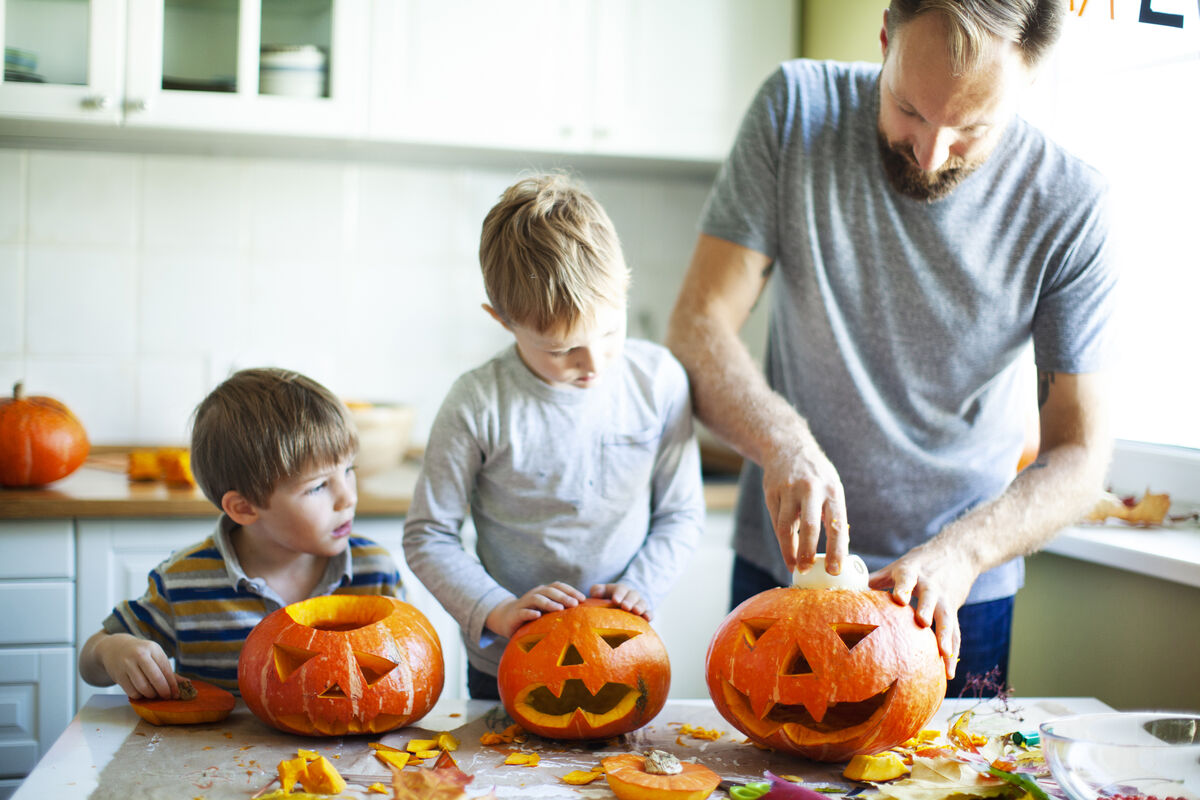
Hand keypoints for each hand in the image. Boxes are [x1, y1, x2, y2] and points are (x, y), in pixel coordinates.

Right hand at [95, 633, 178, 698]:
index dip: (172, 684)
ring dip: (151, 694)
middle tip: (166, 697)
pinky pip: (132, 691)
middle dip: (163, 691)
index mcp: (153, 648)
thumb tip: (186, 683)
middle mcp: (140, 654)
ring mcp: (127, 664)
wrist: (115, 648)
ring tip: (154, 694)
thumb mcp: (154, 655)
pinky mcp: (118, 675)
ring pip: (143, 687)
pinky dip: (139, 696)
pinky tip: (142, 693)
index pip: (166, 669)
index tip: (176, 693)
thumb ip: (168, 670)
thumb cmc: (140, 653)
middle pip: (156, 678)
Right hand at [486, 582, 586, 638]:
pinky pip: (523, 611)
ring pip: (537, 599)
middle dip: (564, 597)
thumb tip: (583, 615)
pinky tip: (537, 615)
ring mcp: (525, 603)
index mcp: (544, 592)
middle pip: (550, 591)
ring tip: (560, 609)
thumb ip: (560, 609)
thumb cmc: (532, 615)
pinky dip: (530, 612)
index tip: (583, 599)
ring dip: (549, 603)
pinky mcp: (516, 614)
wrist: (505, 618)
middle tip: (575, 604)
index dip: (571, 590)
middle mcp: (535, 594)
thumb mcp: (547, 611)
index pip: (559, 586)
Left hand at [590, 583, 650, 619]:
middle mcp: (631, 595)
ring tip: (636, 611)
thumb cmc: (605, 600)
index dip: (619, 594)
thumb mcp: (599, 593)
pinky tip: (647, 619)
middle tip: (625, 607)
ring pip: (642, 603)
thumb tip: (596, 594)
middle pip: (633, 595)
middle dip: (629, 600)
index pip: (621, 589)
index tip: (615, 600)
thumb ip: (596, 590)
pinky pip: (649, 613)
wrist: (616, 608)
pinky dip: (649, 615)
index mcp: (620, 590)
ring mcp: (639, 604)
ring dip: (640, 607)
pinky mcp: (645, 614)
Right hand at [760, 440, 848, 574]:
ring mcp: (788, 490)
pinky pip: (776, 520)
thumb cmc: (815, 474)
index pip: (836, 525)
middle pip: (809, 527)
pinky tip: (787, 548)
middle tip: (807, 571)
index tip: (835, 570)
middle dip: (808, 553)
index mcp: (832, 490)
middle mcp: (811, 489)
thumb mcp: (831, 487)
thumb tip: (838, 550)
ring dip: (789, 550)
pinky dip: (782, 537)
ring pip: (786, 527)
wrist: (787, 446)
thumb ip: (833, 514)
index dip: (836, 550)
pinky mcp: (771, 492)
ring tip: (794, 566)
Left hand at [868, 543, 976, 679]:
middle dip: (927, 609)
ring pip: (947, 618)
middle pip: (930, 597)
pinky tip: (948, 672)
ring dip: (946, 637)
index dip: (903, 587)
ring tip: (944, 655)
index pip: (907, 578)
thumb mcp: (896, 567)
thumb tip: (843, 593)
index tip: (900, 598)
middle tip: (923, 622)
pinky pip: (955, 633)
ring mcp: (944, 598)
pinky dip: (953, 651)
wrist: (955, 554)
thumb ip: (874, 580)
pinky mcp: (954, 610)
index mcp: (911, 572)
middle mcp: (930, 585)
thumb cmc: (917, 564)